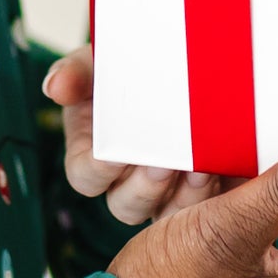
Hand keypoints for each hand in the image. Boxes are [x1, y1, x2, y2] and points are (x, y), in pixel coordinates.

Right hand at [45, 46, 222, 225]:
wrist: (184, 65)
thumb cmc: (131, 71)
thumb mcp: (100, 64)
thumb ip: (77, 73)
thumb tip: (55, 88)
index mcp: (94, 155)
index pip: (85, 177)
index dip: (98, 171)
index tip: (114, 155)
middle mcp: (128, 181)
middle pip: (126, 205)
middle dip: (145, 187)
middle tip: (164, 164)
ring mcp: (167, 191)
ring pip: (167, 213)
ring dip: (183, 195)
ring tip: (200, 168)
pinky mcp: (204, 190)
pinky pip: (207, 208)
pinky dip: (215, 192)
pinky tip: (223, 169)